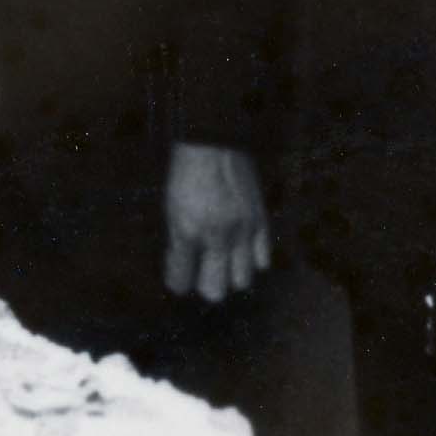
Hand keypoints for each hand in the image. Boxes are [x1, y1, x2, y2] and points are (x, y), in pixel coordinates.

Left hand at [162, 143, 271, 302]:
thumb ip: (178, 244)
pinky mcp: (261, 222)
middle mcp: (219, 237)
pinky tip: (241, 248)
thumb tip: (182, 270)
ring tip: (223, 260)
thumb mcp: (173, 209)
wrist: (216, 144)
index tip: (178, 275)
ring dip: (231, 275)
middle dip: (206, 285)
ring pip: (242, 280)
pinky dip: (252, 260)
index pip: (182, 282)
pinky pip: (262, 259)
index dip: (178, 282)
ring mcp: (244, 231)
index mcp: (190, 232)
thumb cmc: (187, 174)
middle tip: (202, 270)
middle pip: (216, 291)